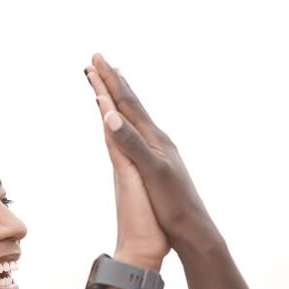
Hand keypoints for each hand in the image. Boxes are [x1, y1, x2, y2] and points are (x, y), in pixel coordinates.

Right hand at [88, 53, 216, 255]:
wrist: (193, 228)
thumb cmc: (173, 204)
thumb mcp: (151, 172)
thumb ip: (131, 143)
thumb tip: (109, 114)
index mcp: (153, 138)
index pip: (127, 103)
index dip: (110, 81)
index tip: (95, 60)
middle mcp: (156, 140)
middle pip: (132, 104)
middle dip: (114, 81)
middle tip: (99, 60)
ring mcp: (158, 151)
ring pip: (136, 117)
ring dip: (122, 98)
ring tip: (115, 83)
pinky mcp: (158, 164)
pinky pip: (139, 133)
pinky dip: (130, 120)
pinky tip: (132, 124)